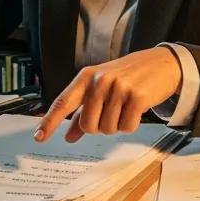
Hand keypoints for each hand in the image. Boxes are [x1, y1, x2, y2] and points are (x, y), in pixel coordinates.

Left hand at [34, 47, 182, 143]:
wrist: (160, 63)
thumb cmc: (127, 76)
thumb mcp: (102, 88)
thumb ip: (83, 111)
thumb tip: (68, 136)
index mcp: (86, 77)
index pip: (63, 102)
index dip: (50, 122)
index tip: (39, 137)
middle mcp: (100, 81)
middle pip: (88, 126)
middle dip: (99, 127)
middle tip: (111, 112)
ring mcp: (119, 88)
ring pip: (108, 129)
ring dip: (117, 124)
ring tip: (125, 107)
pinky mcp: (137, 97)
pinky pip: (126, 127)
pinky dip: (131, 124)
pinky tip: (136, 109)